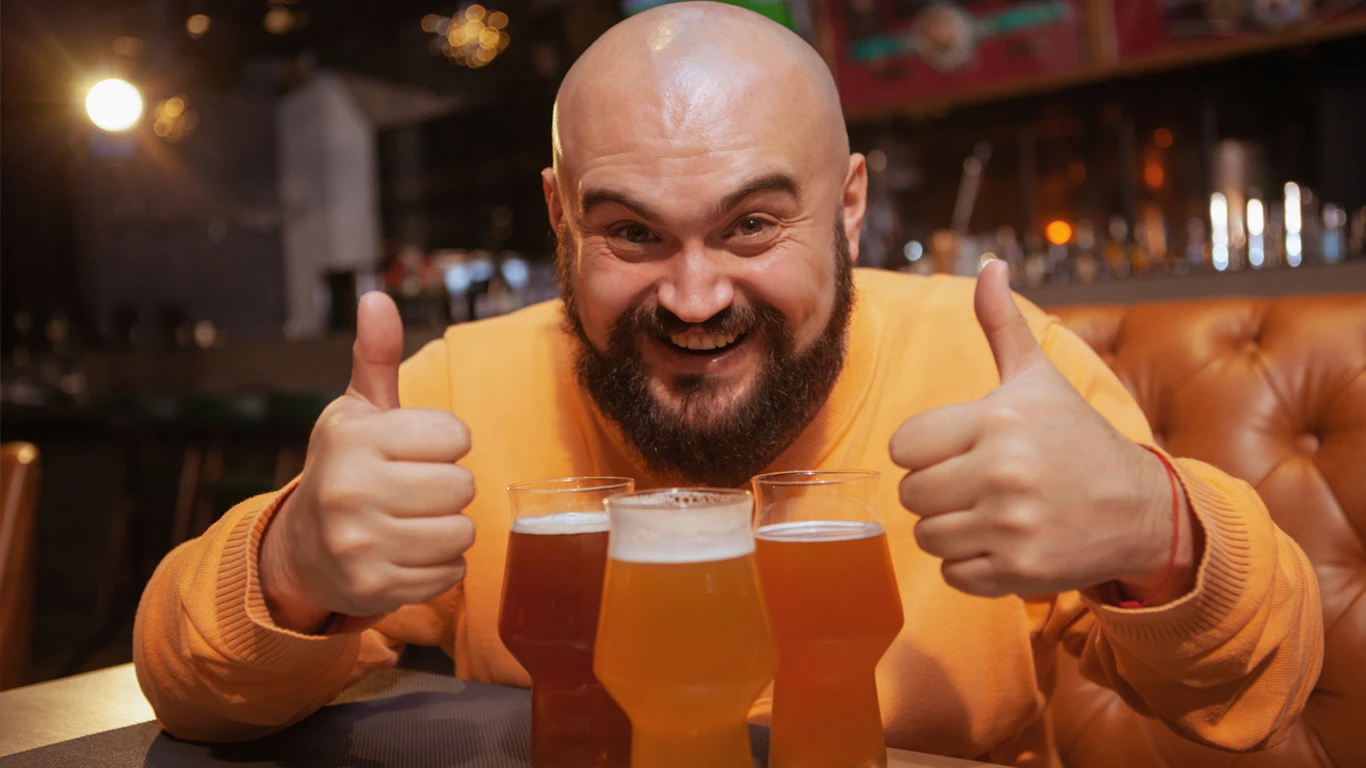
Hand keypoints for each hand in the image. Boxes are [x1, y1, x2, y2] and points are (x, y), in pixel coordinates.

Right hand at [260, 292, 475, 631]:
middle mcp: (351, 492)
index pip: (455, 435)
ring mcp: (360, 545)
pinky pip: (451, 573)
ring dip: (448, 528)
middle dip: (448, 488)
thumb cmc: (346, 467)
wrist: (302, 549)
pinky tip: (406, 552)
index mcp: (354, 439)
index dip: (445, 442)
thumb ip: (375, 356)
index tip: (416, 450)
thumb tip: (377, 297)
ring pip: (462, 532)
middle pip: (462, 486)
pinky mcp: (374, 588)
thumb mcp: (357, 411)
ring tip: (413, 521)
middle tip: (414, 490)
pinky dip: (439, 566)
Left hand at [889, 261, 1195, 600]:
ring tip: (988, 513)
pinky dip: (970, 566)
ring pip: (927, 536)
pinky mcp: (1020, 571)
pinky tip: (1003, 542)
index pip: (904, 445)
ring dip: (949, 529)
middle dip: (934, 491)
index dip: (923, 450)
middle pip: (911, 494)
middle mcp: (1003, 472)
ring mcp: (1012, 525)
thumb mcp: (1038, 378)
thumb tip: (988, 264)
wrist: (1142, 509)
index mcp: (998, 420)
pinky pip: (953, 574)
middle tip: (974, 483)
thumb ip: (1002, 325)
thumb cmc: (1076, 438)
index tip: (955, 448)